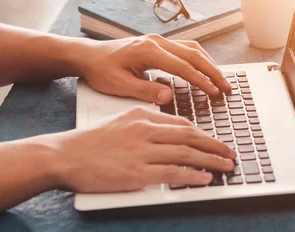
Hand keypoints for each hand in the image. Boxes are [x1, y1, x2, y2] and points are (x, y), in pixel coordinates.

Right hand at [42, 107, 235, 191]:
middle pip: (190, 137)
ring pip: (186, 154)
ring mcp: (141, 151)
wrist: (64, 155)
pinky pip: (172, 173)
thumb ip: (148, 124)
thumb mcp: (122, 121)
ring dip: (210, 161)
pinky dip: (192, 175)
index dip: (204, 134)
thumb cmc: (91, 141)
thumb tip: (172, 132)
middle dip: (215, 146)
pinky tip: (205, 178)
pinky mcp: (136, 172)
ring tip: (225, 166)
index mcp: (143, 116)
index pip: (183, 124)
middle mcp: (146, 130)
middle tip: (230, 153)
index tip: (216, 141)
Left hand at [74, 34, 230, 103]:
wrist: (88, 55)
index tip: (214, 92)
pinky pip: (185, 48)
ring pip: (192, 49)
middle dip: (212, 71)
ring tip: (221, 79)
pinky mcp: (158, 44)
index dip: (201, 80)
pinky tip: (205, 69)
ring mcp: (159, 40)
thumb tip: (169, 97)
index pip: (183, 67)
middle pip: (194, 54)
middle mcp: (157, 42)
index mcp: (148, 51)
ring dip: (209, 63)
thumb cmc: (100, 71)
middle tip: (226, 87)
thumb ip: (145, 91)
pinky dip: (199, 59)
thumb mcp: (118, 85)